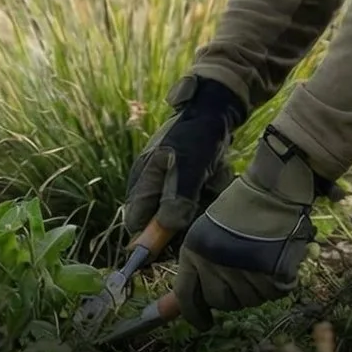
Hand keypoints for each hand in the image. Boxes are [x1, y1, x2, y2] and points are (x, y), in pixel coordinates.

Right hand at [123, 74, 246, 242]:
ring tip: (212, 183)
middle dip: (184, 218)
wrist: (214, 108)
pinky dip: (207, 194)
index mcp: (142, 181)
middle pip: (161, 222)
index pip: (136, 224)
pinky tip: (215, 179)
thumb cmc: (198, 136)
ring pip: (182, 212)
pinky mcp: (185, 180)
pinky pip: (195, 201)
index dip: (152, 239)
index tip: (177, 242)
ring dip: (200, 204)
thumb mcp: (189, 168)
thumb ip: (176, 200)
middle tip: (202, 201)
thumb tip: (163, 233)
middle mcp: (151, 185)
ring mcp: (168, 182)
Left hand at [174, 126, 322, 327]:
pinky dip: (276, 284)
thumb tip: (178, 306)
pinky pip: (272, 294)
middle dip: (230, 295)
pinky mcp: (272, 275)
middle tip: (240, 273)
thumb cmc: (239, 208)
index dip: (194, 314)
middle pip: (221, 302)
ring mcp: (244, 272)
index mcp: (193, 252)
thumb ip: (197, 268)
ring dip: (254, 288)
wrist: (272, 191)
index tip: (203, 323)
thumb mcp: (205, 233)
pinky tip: (274, 262)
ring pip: (248, 300)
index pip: (186, 296)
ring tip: (258, 260)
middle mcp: (215, 265)